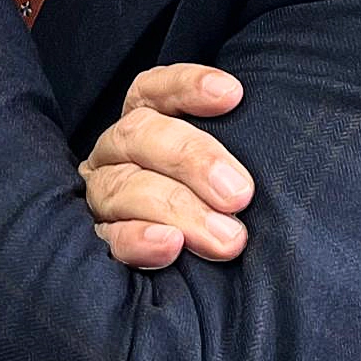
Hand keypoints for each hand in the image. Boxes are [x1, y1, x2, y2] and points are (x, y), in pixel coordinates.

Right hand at [78, 64, 254, 268]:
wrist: (187, 274)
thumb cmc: (218, 196)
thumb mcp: (223, 161)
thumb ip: (232, 148)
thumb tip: (261, 152)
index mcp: (145, 118)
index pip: (155, 89)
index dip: (189, 86)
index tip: (232, 94)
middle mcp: (117, 150)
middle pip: (140, 135)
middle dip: (193, 160)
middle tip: (239, 193)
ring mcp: (104, 193)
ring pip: (125, 187)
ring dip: (179, 210)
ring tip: (225, 237)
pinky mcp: (100, 239)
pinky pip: (111, 237)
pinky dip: (141, 240)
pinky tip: (172, 246)